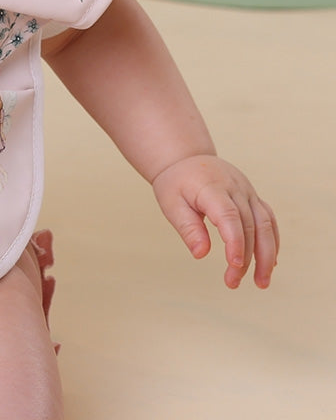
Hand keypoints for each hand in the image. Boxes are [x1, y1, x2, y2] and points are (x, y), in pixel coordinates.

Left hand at [152, 155, 277, 288]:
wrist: (186, 158)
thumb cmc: (176, 183)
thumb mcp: (171, 204)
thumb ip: (187, 228)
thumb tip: (201, 254)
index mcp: (212, 187)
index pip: (229, 216)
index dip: (235, 242)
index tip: (234, 265)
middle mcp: (235, 187)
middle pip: (249, 225)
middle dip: (246, 258)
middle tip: (233, 283)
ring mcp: (247, 190)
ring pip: (265, 224)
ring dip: (267, 255)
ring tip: (261, 283)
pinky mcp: (253, 196)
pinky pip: (268, 219)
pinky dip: (271, 242)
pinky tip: (268, 263)